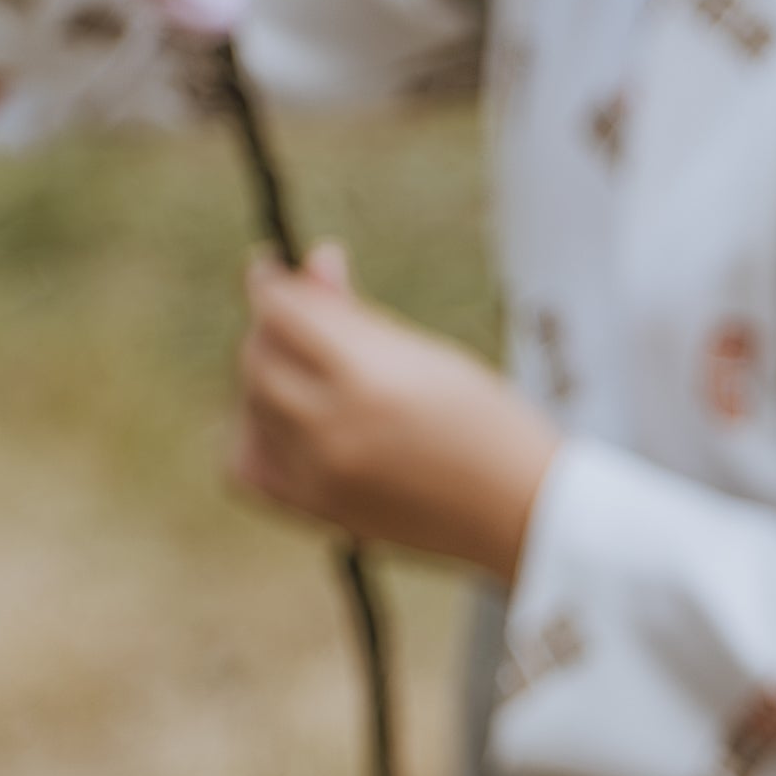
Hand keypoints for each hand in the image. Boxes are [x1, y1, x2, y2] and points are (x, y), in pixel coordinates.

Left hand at [235, 246, 556, 578]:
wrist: (525, 515)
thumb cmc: (491, 423)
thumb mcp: (430, 354)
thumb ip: (361, 314)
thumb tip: (315, 260)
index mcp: (368, 376)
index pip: (281, 311)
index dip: (270, 282)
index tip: (272, 270)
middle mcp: (332, 426)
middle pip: (257, 356)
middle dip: (272, 329)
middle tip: (303, 320)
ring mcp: (319, 474)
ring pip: (251, 405)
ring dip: (266, 377)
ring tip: (310, 371)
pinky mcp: (319, 510)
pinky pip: (249, 464)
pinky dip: (255, 435)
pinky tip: (285, 422)